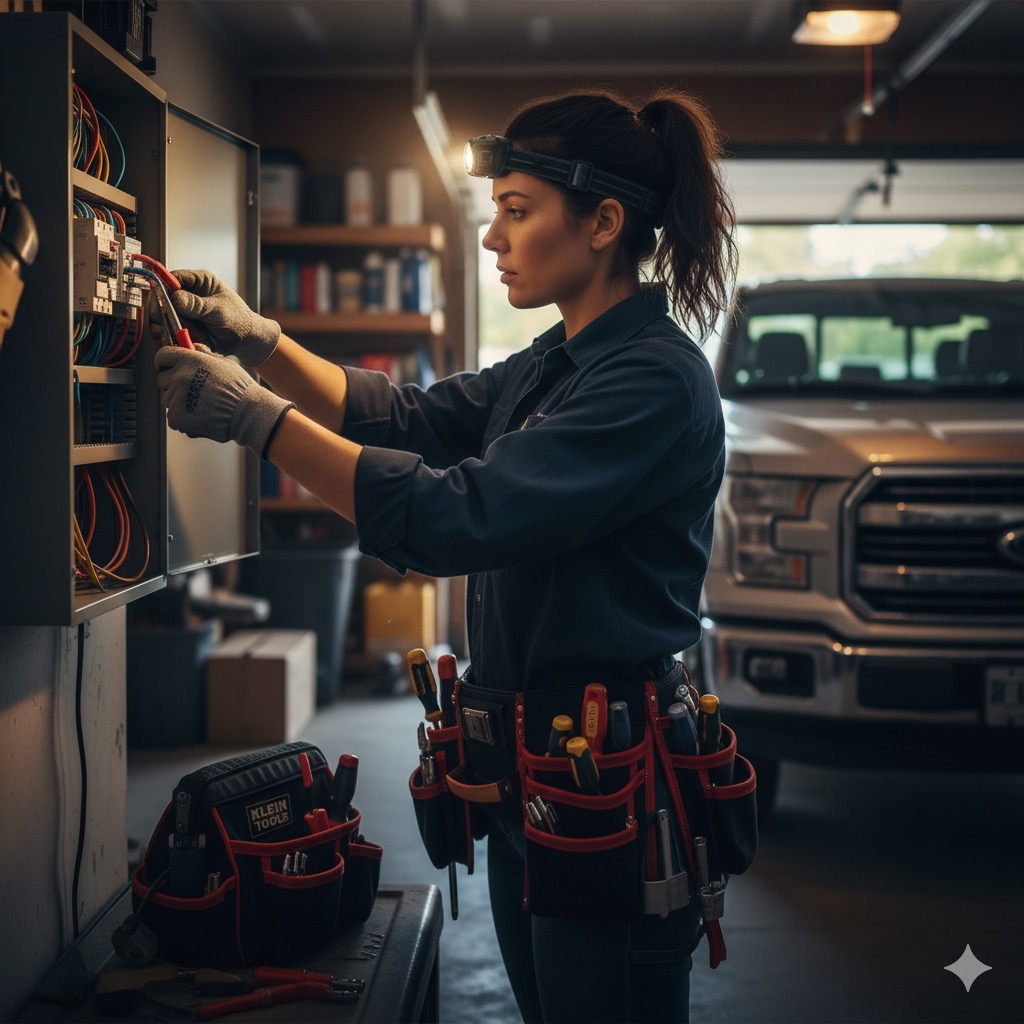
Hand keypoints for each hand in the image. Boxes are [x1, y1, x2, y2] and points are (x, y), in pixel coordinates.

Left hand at [154, 346, 293, 457]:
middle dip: (173, 384)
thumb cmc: (239, 388)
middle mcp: (180, 377)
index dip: (165, 362)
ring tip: (202, 406)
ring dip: (179, 402)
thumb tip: (191, 347)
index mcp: (189, 360)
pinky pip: (173, 417)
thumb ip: (203, 354)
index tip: (169, 368)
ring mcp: (177, 398)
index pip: (162, 356)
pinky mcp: (177, 417)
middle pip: (162, 379)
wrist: (247, 414)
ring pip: (168, 400)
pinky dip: (184, 420)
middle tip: (192, 390)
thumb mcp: (223, 362)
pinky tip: (201, 417)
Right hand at [167, 270, 280, 367]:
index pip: (173, 277)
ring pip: (163, 313)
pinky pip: (169, 327)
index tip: (161, 302)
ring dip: (163, 325)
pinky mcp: (184, 324)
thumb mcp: (219, 311)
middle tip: (161, 323)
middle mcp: (190, 293)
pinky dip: (169, 334)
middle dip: (160, 311)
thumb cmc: (239, 321)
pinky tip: (173, 341)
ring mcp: (185, 309)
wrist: (245, 342)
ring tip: (167, 335)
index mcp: (200, 281)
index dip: (163, 288)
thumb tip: (175, 297)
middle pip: (162, 296)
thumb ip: (198, 305)